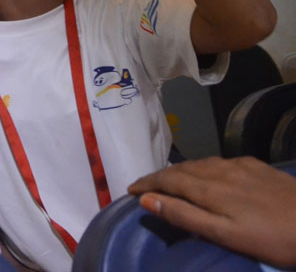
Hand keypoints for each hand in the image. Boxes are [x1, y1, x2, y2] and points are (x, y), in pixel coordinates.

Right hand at [127, 156, 295, 267]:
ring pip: (200, 163)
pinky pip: (219, 161)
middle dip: (159, 176)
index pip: (167, 180)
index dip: (146, 183)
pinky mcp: (257, 166)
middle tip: (144, 187)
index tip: (128, 189)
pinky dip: (202, 167)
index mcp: (209, 189)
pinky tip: (208, 174)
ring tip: (170, 180)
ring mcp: (240, 166)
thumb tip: (146, 198)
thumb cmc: (272, 238)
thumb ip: (185, 215)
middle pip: (181, 169)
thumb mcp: (226, 235)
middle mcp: (220, 170)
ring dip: (180, 170)